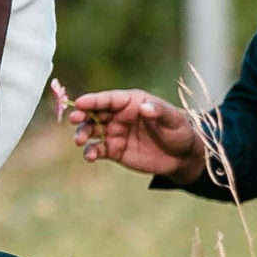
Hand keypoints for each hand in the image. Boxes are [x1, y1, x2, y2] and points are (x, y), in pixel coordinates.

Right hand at [60, 80, 205, 181]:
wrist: (181, 157)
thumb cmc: (179, 132)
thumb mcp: (174, 120)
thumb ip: (160, 112)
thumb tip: (144, 108)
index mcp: (131, 102)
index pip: (109, 99)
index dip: (94, 100)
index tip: (80, 102)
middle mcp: (118, 115)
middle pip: (94, 112)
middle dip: (82, 115)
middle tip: (74, 119)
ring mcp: (114, 133)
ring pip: (91, 130)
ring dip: (83, 134)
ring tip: (80, 140)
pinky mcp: (113, 150)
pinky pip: (97, 149)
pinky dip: (90, 152)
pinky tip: (89, 156)